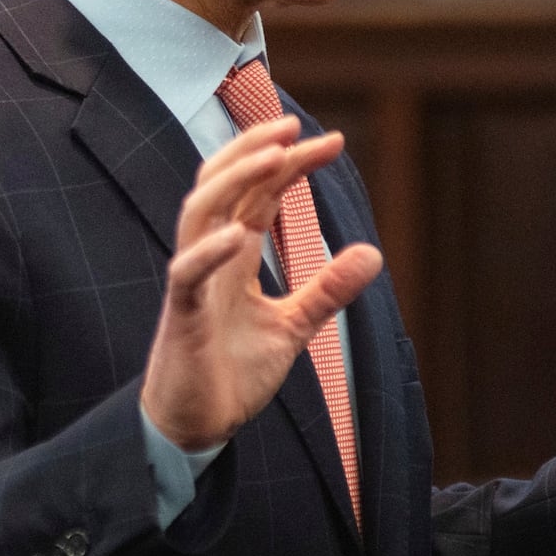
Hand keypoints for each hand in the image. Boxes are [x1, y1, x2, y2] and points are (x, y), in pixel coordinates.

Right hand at [141, 115, 382, 450]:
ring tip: (274, 155)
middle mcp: (209, 256)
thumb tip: (374, 253)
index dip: (290, 162)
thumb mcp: (292, 327)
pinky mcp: (181, 316)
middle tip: (297, 126)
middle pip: (223, 182)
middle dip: (256, 149)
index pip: (259, 192)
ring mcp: (192, 282)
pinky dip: (209, 251)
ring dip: (234, 178)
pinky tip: (238, 232)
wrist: (197, 428)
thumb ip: (327, 290)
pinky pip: (187, 273)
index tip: (333, 141)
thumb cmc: (232, 373)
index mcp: (234, 254)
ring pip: (199, 210)